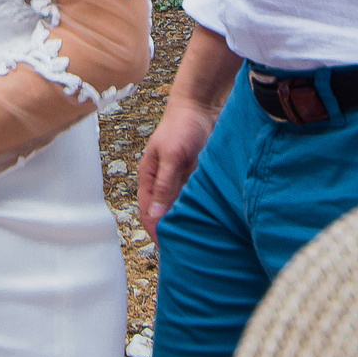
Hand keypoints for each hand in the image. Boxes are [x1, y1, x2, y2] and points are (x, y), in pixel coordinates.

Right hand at [138, 95, 216, 239]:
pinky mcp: (197, 177)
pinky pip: (196, 199)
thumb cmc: (182, 125)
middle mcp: (163, 181)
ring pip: (181, 208)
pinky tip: (209, 222)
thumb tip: (155, 214)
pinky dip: (199, 210)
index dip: (156, 231)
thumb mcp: (171, 156)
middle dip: (171, 230)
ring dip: (187, 221)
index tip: (168, 249)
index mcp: (149, 177)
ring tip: (198, 241)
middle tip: (185, 251)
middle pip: (163, 213)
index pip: (148, 212)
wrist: (202, 105)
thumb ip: (164, 185)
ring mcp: (180, 180)